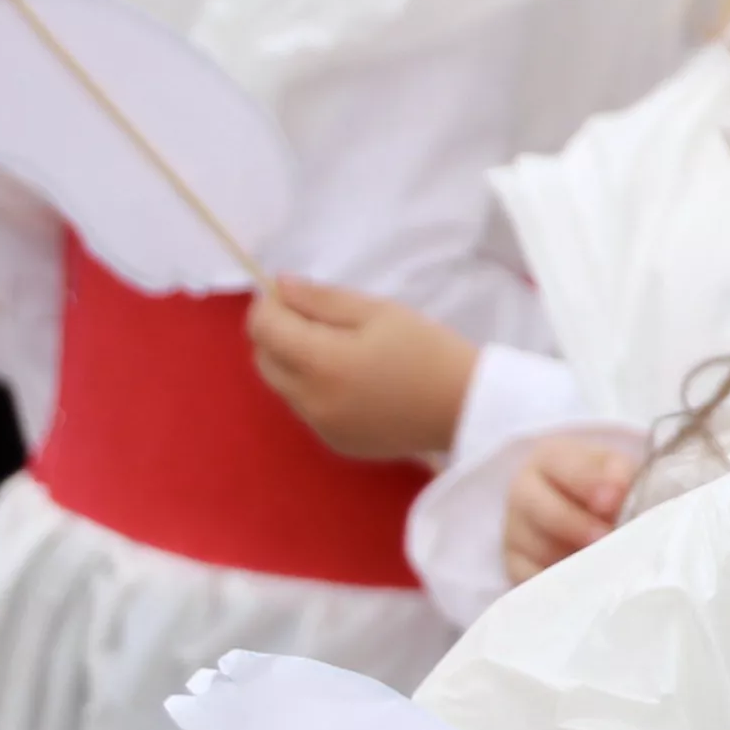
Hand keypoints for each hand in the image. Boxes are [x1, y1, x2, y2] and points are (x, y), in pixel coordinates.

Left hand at [247, 277, 479, 459]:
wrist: (466, 406)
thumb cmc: (427, 350)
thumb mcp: (377, 311)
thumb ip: (321, 299)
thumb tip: (278, 287)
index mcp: (321, 363)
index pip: (263, 328)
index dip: (268, 304)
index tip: (293, 293)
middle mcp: (311, 401)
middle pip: (264, 360)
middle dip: (276, 333)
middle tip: (314, 317)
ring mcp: (320, 427)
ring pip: (283, 386)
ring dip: (293, 361)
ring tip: (336, 348)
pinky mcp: (335, 442)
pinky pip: (305, 408)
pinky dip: (312, 387)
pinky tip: (349, 379)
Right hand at [501, 434, 637, 581]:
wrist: (578, 508)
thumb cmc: (601, 486)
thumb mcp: (613, 469)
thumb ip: (618, 475)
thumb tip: (619, 493)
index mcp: (550, 459)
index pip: (565, 467)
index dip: (589, 483)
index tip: (612, 500)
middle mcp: (523, 492)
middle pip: (542, 510)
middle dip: (576, 526)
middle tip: (606, 538)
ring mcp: (515, 531)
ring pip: (538, 549)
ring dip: (572, 559)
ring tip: (604, 566)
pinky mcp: (514, 566)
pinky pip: (531, 580)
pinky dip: (558, 586)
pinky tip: (584, 587)